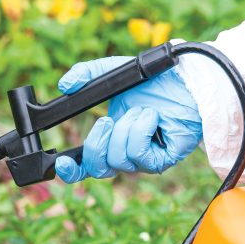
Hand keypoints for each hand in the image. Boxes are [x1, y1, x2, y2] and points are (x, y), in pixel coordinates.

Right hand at [54, 56, 202, 182]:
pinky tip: (152, 118)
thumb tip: (64, 85)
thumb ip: (87, 74)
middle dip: (97, 144)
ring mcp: (143, 160)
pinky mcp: (161, 161)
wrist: (184, 82)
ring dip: (128, 128)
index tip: (60, 161)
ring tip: (143, 111)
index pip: (84, 166)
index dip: (70, 170)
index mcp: (109, 139)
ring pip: (119, 159)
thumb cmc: (153, 82)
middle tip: (107, 121)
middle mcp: (124, 154)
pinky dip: (142, 131)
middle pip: (98, 168)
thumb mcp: (115, 72)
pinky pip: (140, 155)